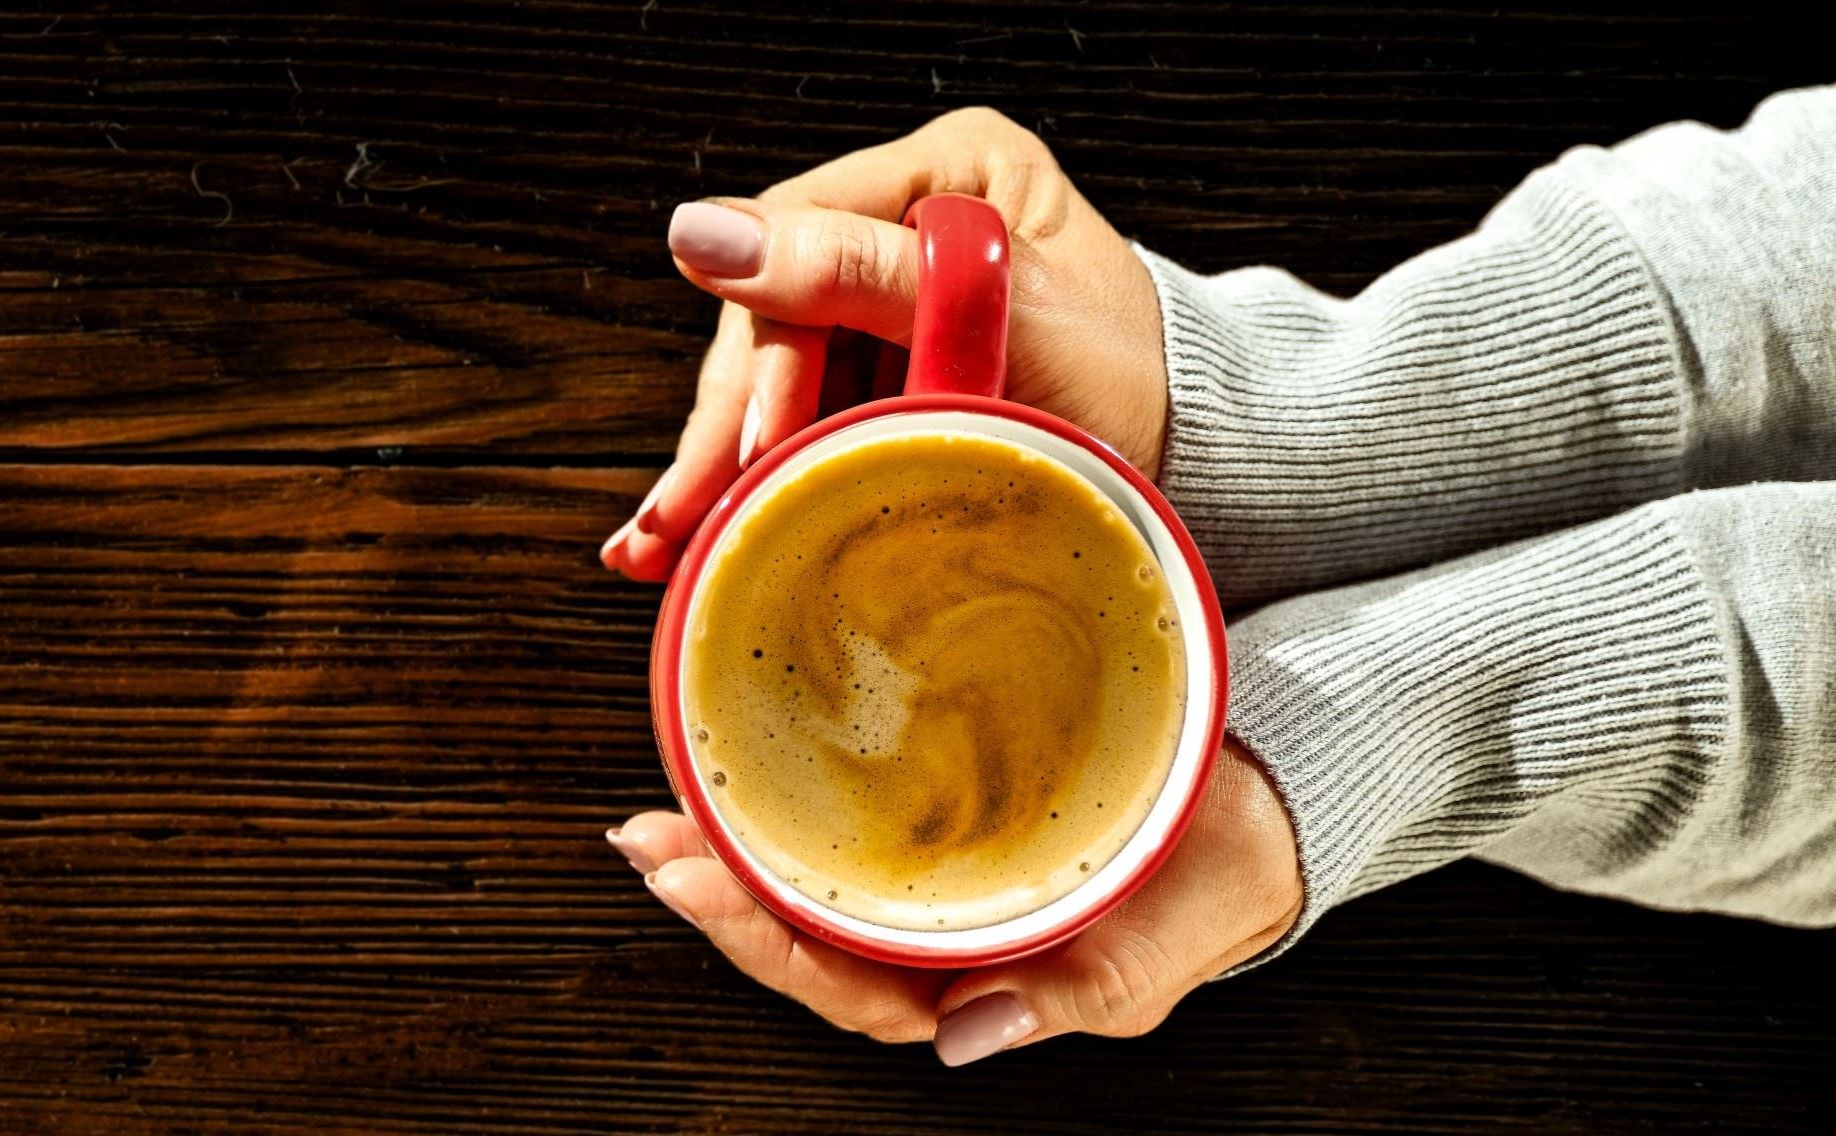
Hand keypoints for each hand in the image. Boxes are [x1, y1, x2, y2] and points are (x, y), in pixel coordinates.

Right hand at [602, 108, 1169, 581]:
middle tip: (681, 521)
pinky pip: (801, 418)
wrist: (1211, 469)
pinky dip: (755, 478)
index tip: (751, 447)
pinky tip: (697, 528)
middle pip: (773, 318)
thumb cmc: (1144, 387)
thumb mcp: (1007, 323)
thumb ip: (858, 273)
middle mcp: (907, 224)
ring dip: (720, 467)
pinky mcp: (887, 372)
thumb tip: (702, 233)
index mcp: (948, 172)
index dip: (763, 355)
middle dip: (728, 429)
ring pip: (773, 378)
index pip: (799, 245)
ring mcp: (892, 302)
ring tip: (666, 547)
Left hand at [606, 744, 1299, 1064]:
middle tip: (647, 843)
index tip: (704, 893)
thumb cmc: (1210, 879)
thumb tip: (968, 1042)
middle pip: (803, 936)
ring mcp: (929, 887)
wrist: (1262, 802)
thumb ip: (1078, 993)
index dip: (768, 946)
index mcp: (976, 987)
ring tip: (654, 818)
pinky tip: (724, 770)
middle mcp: (935, 944)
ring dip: (727, 852)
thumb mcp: (1160, 946)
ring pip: (808, 882)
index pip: (845, 986)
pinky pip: (841, 821)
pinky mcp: (936, 819)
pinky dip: (779, 799)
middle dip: (716, 897)